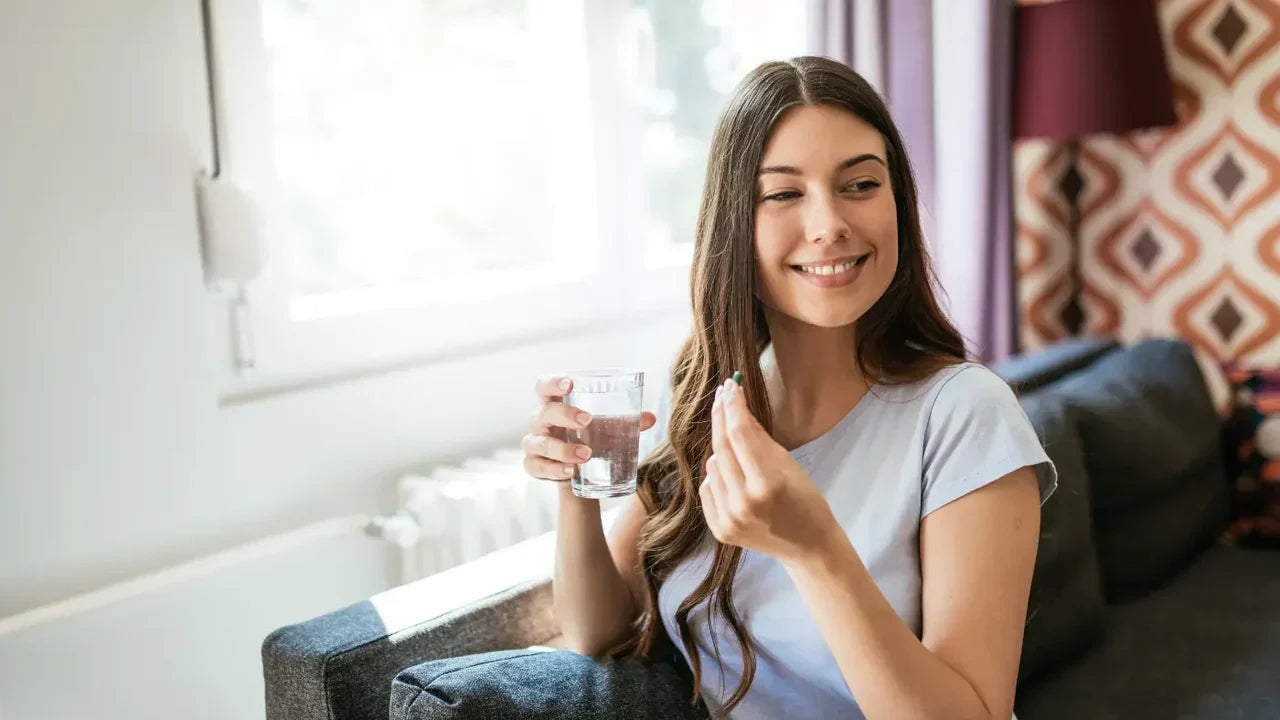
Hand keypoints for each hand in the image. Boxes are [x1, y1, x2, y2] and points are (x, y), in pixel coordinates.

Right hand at [522, 375, 657, 483]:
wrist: (579, 472)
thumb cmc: (591, 438)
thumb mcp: (608, 428)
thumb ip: (627, 422)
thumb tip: (651, 417)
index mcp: (555, 403)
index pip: (543, 386)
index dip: (553, 382)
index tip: (571, 383)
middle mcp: (540, 421)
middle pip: (544, 412)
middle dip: (564, 415)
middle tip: (587, 421)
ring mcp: (534, 444)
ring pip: (540, 443)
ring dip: (563, 449)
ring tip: (586, 455)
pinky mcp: (533, 465)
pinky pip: (537, 467)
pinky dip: (554, 470)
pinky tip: (570, 472)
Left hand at [700, 377, 839, 562]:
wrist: (808, 547)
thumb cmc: (805, 500)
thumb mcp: (788, 464)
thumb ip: (758, 438)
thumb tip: (737, 407)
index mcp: (766, 484)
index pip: (739, 434)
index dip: (733, 406)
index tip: (730, 385)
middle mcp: (742, 503)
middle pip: (720, 448)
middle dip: (721, 417)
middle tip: (723, 395)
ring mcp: (728, 519)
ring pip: (712, 466)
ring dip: (722, 452)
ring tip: (742, 455)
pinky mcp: (719, 530)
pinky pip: (707, 488)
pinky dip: (717, 476)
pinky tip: (732, 478)